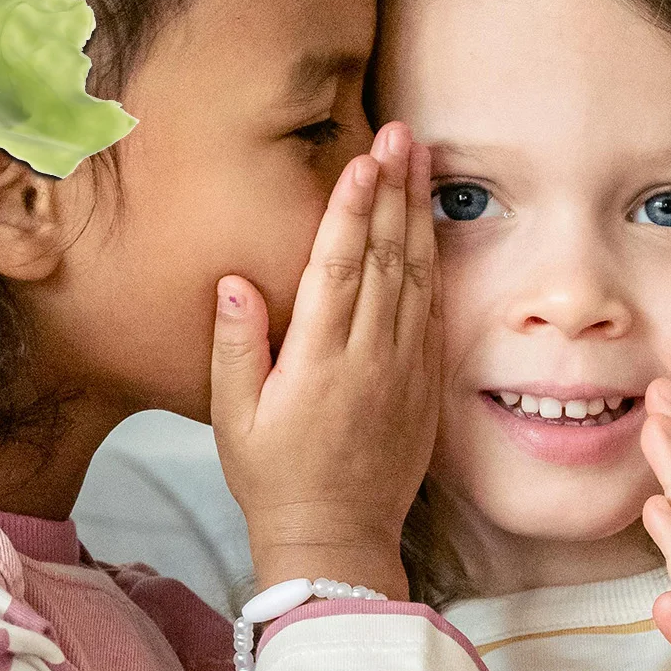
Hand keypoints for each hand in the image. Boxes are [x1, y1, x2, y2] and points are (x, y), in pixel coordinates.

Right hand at [211, 122, 438, 598]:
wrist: (336, 538)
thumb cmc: (274, 478)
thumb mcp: (234, 418)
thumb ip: (237, 347)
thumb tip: (234, 281)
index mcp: (319, 360)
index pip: (339, 265)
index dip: (352, 207)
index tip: (363, 159)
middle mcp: (369, 356)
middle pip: (388, 256)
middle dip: (395, 189)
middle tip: (403, 133)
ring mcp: (404, 368)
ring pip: (418, 275)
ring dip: (420, 214)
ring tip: (424, 161)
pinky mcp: (424, 384)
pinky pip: (433, 311)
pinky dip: (436, 263)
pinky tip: (433, 229)